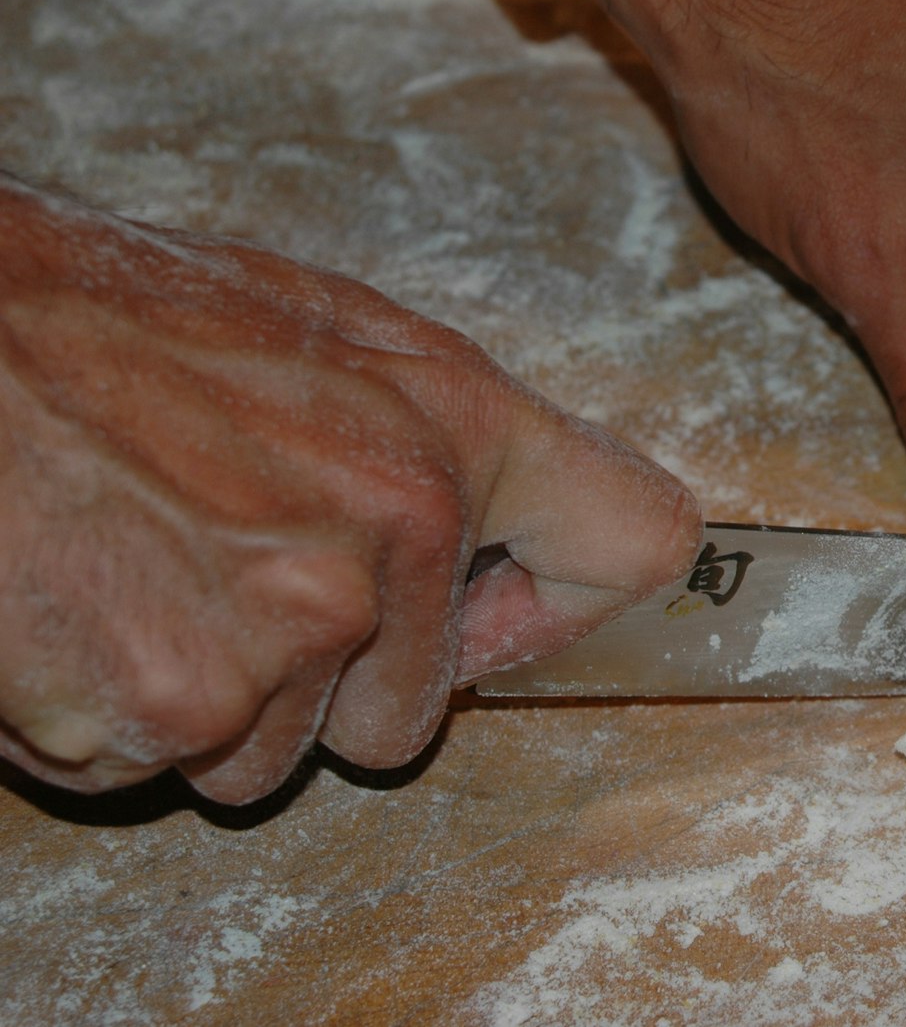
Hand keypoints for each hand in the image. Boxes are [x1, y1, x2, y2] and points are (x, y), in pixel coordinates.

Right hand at [0, 177, 700, 803]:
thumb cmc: (116, 318)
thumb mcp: (328, 329)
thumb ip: (442, 434)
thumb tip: (532, 520)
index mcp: (455, 429)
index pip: (634, 542)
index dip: (569, 601)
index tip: (511, 608)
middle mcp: (397, 534)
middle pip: (412, 718)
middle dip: (330, 681)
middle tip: (231, 575)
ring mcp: (293, 631)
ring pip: (277, 758)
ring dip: (214, 700)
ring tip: (146, 569)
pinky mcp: (180, 706)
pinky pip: (167, 770)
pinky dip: (118, 719)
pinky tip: (88, 608)